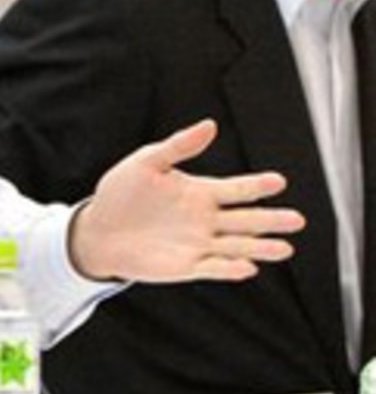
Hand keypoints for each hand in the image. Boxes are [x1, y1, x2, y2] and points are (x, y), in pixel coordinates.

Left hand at [69, 119, 303, 280]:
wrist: (97, 230)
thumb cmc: (120, 193)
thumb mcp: (146, 162)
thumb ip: (178, 146)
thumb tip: (209, 126)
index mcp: (200, 192)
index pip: (237, 189)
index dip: (257, 186)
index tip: (278, 181)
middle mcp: (206, 219)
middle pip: (246, 220)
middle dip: (272, 220)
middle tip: (296, 219)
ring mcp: (199, 243)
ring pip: (238, 246)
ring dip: (260, 247)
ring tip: (285, 248)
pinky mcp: (186, 266)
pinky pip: (214, 268)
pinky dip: (230, 268)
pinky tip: (247, 267)